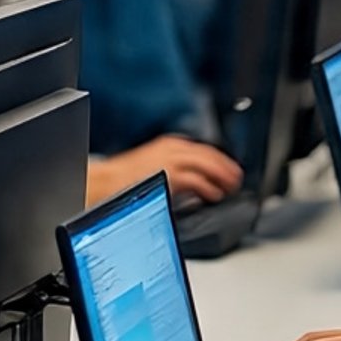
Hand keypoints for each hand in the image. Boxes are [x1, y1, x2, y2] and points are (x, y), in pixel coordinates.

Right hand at [129, 135, 244, 202]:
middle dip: (226, 167)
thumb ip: (173, 168)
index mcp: (169, 144)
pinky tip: (214, 195)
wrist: (104, 182)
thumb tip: (190, 181)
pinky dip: (209, 188)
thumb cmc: (123, 179)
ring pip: (207, 165)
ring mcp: (171, 161)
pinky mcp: (170, 176)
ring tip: (230, 187)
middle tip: (236, 179)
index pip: (203, 149)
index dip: (220, 160)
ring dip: (222, 176)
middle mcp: (172, 148)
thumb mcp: (153, 166)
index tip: (229, 169)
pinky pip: (197, 181)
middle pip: (209, 155)